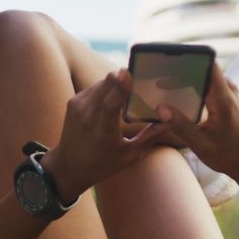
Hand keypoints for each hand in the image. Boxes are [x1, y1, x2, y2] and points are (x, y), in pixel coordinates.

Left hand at [42, 69, 166, 200]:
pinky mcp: (74, 101)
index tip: (129, 71)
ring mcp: (78, 105)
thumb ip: (149, 137)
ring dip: (116, 83)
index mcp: (102, 130)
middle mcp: (87, 114)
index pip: (110, 102)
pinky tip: (114, 98)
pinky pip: (95, 87)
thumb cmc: (102, 164)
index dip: (120, 85)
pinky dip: (106, 89)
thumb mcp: (129, 155)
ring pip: (102, 82)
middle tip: (139, 81)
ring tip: (128, 92)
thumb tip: (168, 122)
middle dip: (124, 77)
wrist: (69, 167)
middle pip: (107, 83)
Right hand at [155, 64, 238, 177]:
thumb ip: (181, 126)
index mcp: (224, 99)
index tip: (169, 63)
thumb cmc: (227, 154)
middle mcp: (228, 91)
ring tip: (162, 84)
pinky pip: (206, 84)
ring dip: (185, 79)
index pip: (208, 65)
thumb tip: (160, 108)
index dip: (189, 60)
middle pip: (203, 69)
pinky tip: (176, 95)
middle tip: (158, 78)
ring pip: (203, 76)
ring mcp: (228, 92)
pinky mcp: (224, 97)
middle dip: (180, 71)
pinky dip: (191, 87)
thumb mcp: (201, 145)